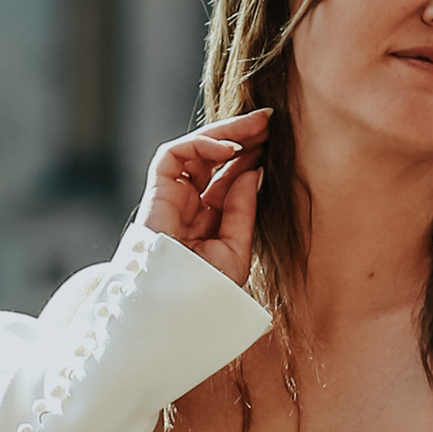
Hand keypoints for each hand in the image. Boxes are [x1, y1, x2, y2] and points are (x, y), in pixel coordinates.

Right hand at [136, 113, 267, 287]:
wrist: (173, 312)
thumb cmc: (204, 290)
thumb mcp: (235, 248)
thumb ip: (242, 209)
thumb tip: (253, 171)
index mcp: (208, 220)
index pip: (229, 177)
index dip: (251, 156)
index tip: (277, 140)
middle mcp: (189, 205)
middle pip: (215, 159)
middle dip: (242, 136)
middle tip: (271, 119)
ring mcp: (171, 198)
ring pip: (195, 150)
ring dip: (226, 133)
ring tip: (257, 125)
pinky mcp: (156, 193)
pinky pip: (174, 155)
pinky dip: (201, 145)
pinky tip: (232, 148)